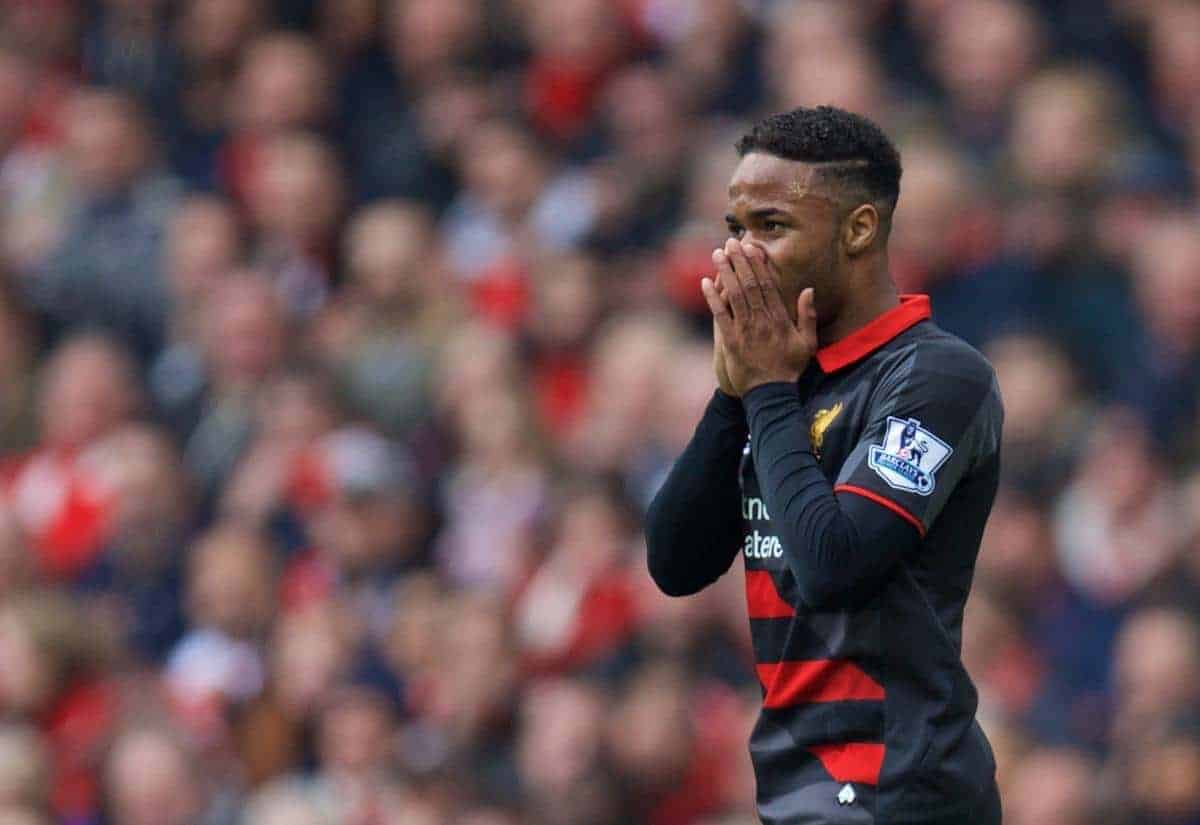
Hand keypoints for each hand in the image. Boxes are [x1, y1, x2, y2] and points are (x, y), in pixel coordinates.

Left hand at [701, 239, 816, 395]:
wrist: (771, 393)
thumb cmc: (790, 368)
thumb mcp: (807, 343)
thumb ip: (807, 316)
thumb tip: (808, 290)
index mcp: (780, 318)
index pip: (768, 284)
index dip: (759, 264)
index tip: (753, 247)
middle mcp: (762, 320)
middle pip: (750, 284)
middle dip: (740, 261)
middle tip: (731, 242)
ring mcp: (745, 330)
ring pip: (735, 295)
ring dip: (726, 272)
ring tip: (718, 253)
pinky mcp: (731, 341)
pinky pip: (720, 315)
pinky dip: (712, 297)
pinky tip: (705, 282)